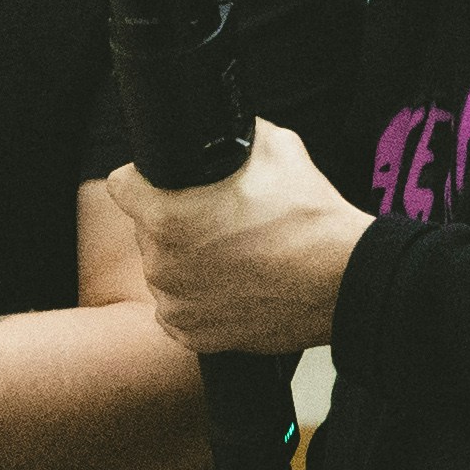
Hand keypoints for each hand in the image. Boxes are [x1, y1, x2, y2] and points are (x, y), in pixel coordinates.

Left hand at [107, 118, 365, 356]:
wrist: (345, 280)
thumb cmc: (310, 217)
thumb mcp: (274, 146)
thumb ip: (229, 138)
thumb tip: (217, 134)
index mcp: (166, 216)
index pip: (123, 186)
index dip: (147, 182)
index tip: (168, 187)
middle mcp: (161, 263)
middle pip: (148, 231)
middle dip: (175, 224)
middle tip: (221, 223)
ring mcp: (175, 303)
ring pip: (166, 270)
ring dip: (188, 263)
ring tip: (235, 257)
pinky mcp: (192, 335)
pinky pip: (181, 308)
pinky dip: (201, 299)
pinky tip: (235, 286)